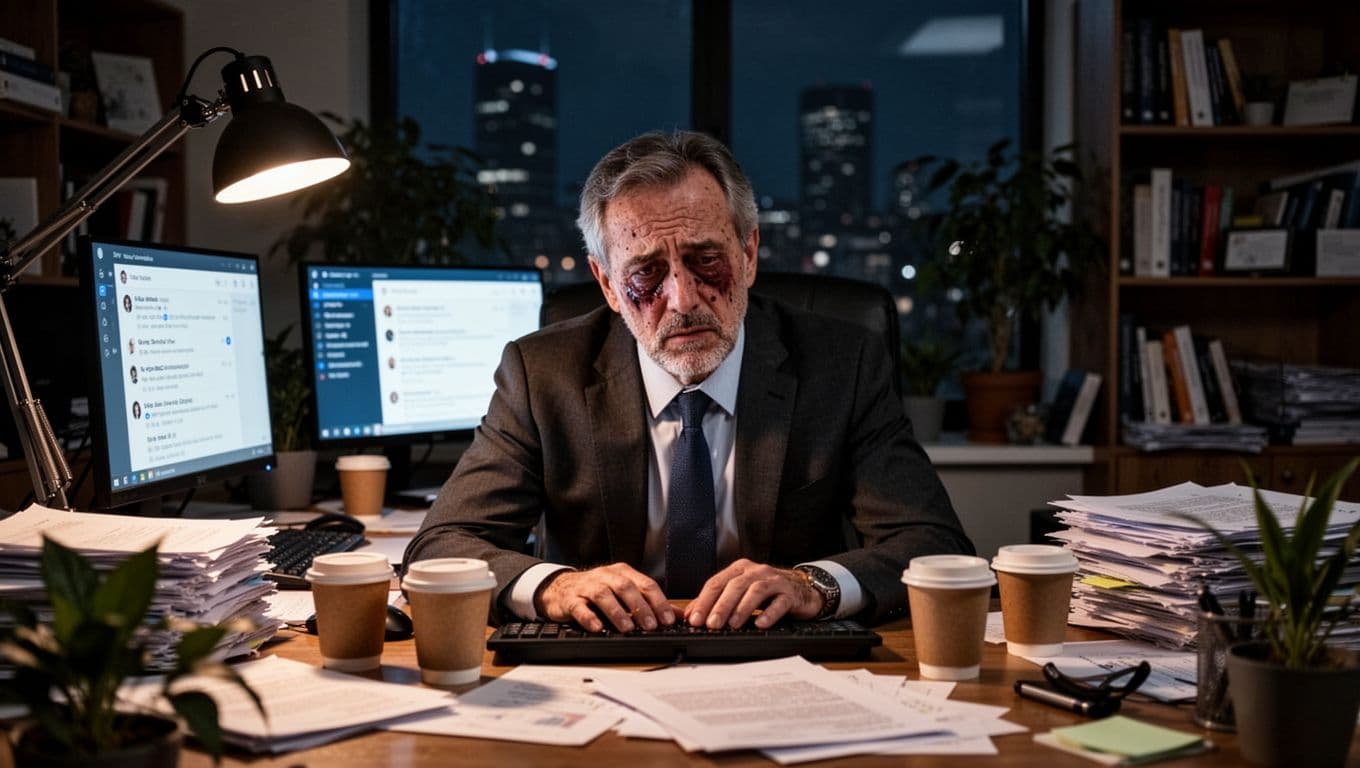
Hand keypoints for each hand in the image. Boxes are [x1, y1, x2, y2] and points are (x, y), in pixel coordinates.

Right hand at [536, 563, 675, 632]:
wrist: (559, 588)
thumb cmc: (596, 592)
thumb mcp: (624, 593)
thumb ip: (649, 603)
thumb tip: (678, 615)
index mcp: (622, 573)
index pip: (645, 584)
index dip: (658, 601)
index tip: (668, 619)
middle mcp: (605, 576)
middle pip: (626, 588)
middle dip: (640, 607)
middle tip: (651, 625)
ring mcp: (587, 586)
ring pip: (603, 595)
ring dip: (617, 612)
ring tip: (627, 628)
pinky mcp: (570, 599)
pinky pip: (579, 607)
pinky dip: (589, 617)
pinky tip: (597, 627)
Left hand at [685, 559, 822, 629]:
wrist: (802, 589)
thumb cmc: (768, 592)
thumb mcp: (740, 593)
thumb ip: (716, 601)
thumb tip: (691, 614)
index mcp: (740, 570)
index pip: (717, 582)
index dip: (704, 601)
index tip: (695, 619)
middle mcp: (756, 571)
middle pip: (735, 586)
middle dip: (721, 606)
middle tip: (712, 624)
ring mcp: (774, 581)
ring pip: (755, 591)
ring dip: (742, 608)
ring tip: (733, 625)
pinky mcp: (790, 593)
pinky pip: (779, 603)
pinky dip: (769, 614)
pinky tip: (761, 624)